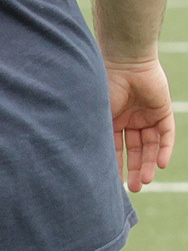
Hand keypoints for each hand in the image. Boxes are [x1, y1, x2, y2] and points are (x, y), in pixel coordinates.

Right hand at [105, 57, 173, 191]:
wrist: (125, 62)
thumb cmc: (105, 85)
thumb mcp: (97, 114)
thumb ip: (96, 134)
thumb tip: (84, 159)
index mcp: (111, 118)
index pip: (115, 146)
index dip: (115, 164)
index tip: (112, 182)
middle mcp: (129, 119)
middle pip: (134, 150)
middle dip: (134, 169)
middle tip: (133, 188)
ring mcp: (146, 115)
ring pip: (150, 145)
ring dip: (149, 163)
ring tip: (146, 180)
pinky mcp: (162, 111)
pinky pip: (166, 135)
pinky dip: (164, 149)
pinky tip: (160, 164)